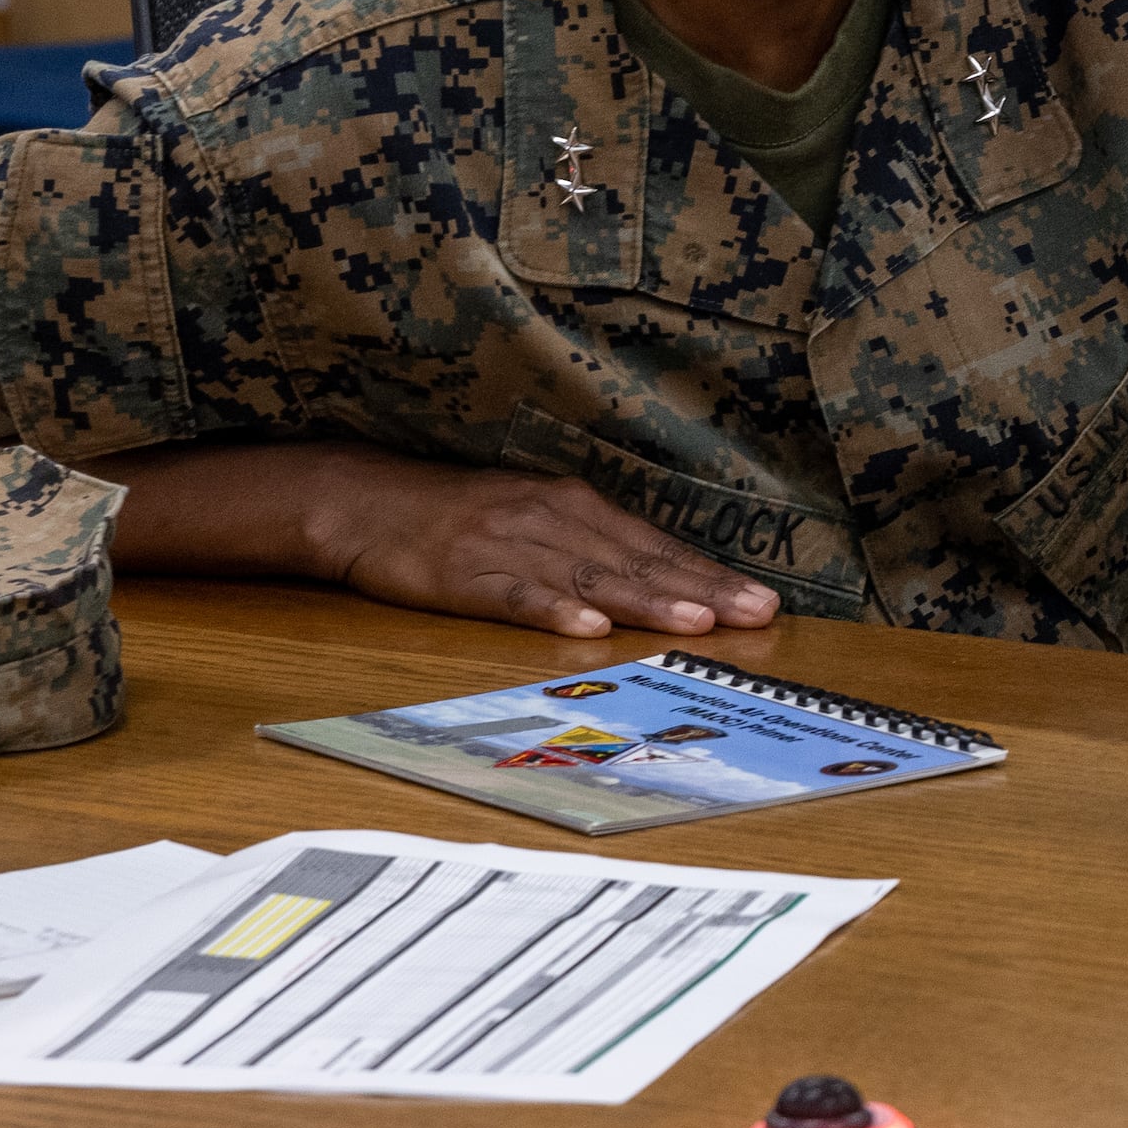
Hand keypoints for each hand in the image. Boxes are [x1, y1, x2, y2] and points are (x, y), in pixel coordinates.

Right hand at [306, 455, 779, 640]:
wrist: (364, 499)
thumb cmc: (457, 514)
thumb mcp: (534, 516)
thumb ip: (591, 545)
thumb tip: (659, 579)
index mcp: (575, 505)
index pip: (656, 546)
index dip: (710, 574)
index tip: (762, 600)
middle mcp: (552, 518)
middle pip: (639, 561)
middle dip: (702, 590)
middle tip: (757, 614)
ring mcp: (508, 546)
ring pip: (590, 577)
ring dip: (647, 600)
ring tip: (696, 623)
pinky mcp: (463, 575)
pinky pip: (515, 595)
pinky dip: (553, 609)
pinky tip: (587, 627)